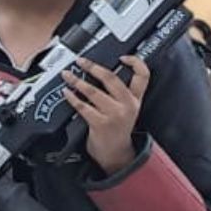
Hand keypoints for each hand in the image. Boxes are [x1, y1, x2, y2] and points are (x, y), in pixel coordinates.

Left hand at [62, 56, 149, 174]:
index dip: (135, 62)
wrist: (116, 154)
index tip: (122, 56)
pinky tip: (67, 93)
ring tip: (67, 75)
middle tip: (81, 61)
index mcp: (135, 99)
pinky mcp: (101, 123)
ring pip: (93, 91)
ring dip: (76, 81)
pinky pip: (83, 106)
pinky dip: (72, 98)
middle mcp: (127, 105)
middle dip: (93, 67)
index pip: (143, 75)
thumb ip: (119, 93)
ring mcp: (114, 115)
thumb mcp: (127, 109)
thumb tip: (97, 71)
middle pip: (111, 78)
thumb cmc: (117, 129)